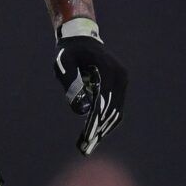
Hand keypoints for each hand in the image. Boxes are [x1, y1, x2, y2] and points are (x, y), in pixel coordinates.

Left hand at [53, 20, 125, 154]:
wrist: (81, 39)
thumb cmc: (69, 51)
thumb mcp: (64, 63)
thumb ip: (70, 83)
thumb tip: (81, 110)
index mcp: (108, 68)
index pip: (104, 98)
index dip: (97, 119)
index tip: (89, 135)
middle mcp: (120, 76)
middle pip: (113, 108)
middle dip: (99, 129)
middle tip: (86, 147)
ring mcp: (122, 82)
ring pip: (116, 112)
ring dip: (103, 130)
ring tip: (88, 146)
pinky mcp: (119, 87)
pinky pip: (115, 109)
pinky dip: (106, 123)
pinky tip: (95, 136)